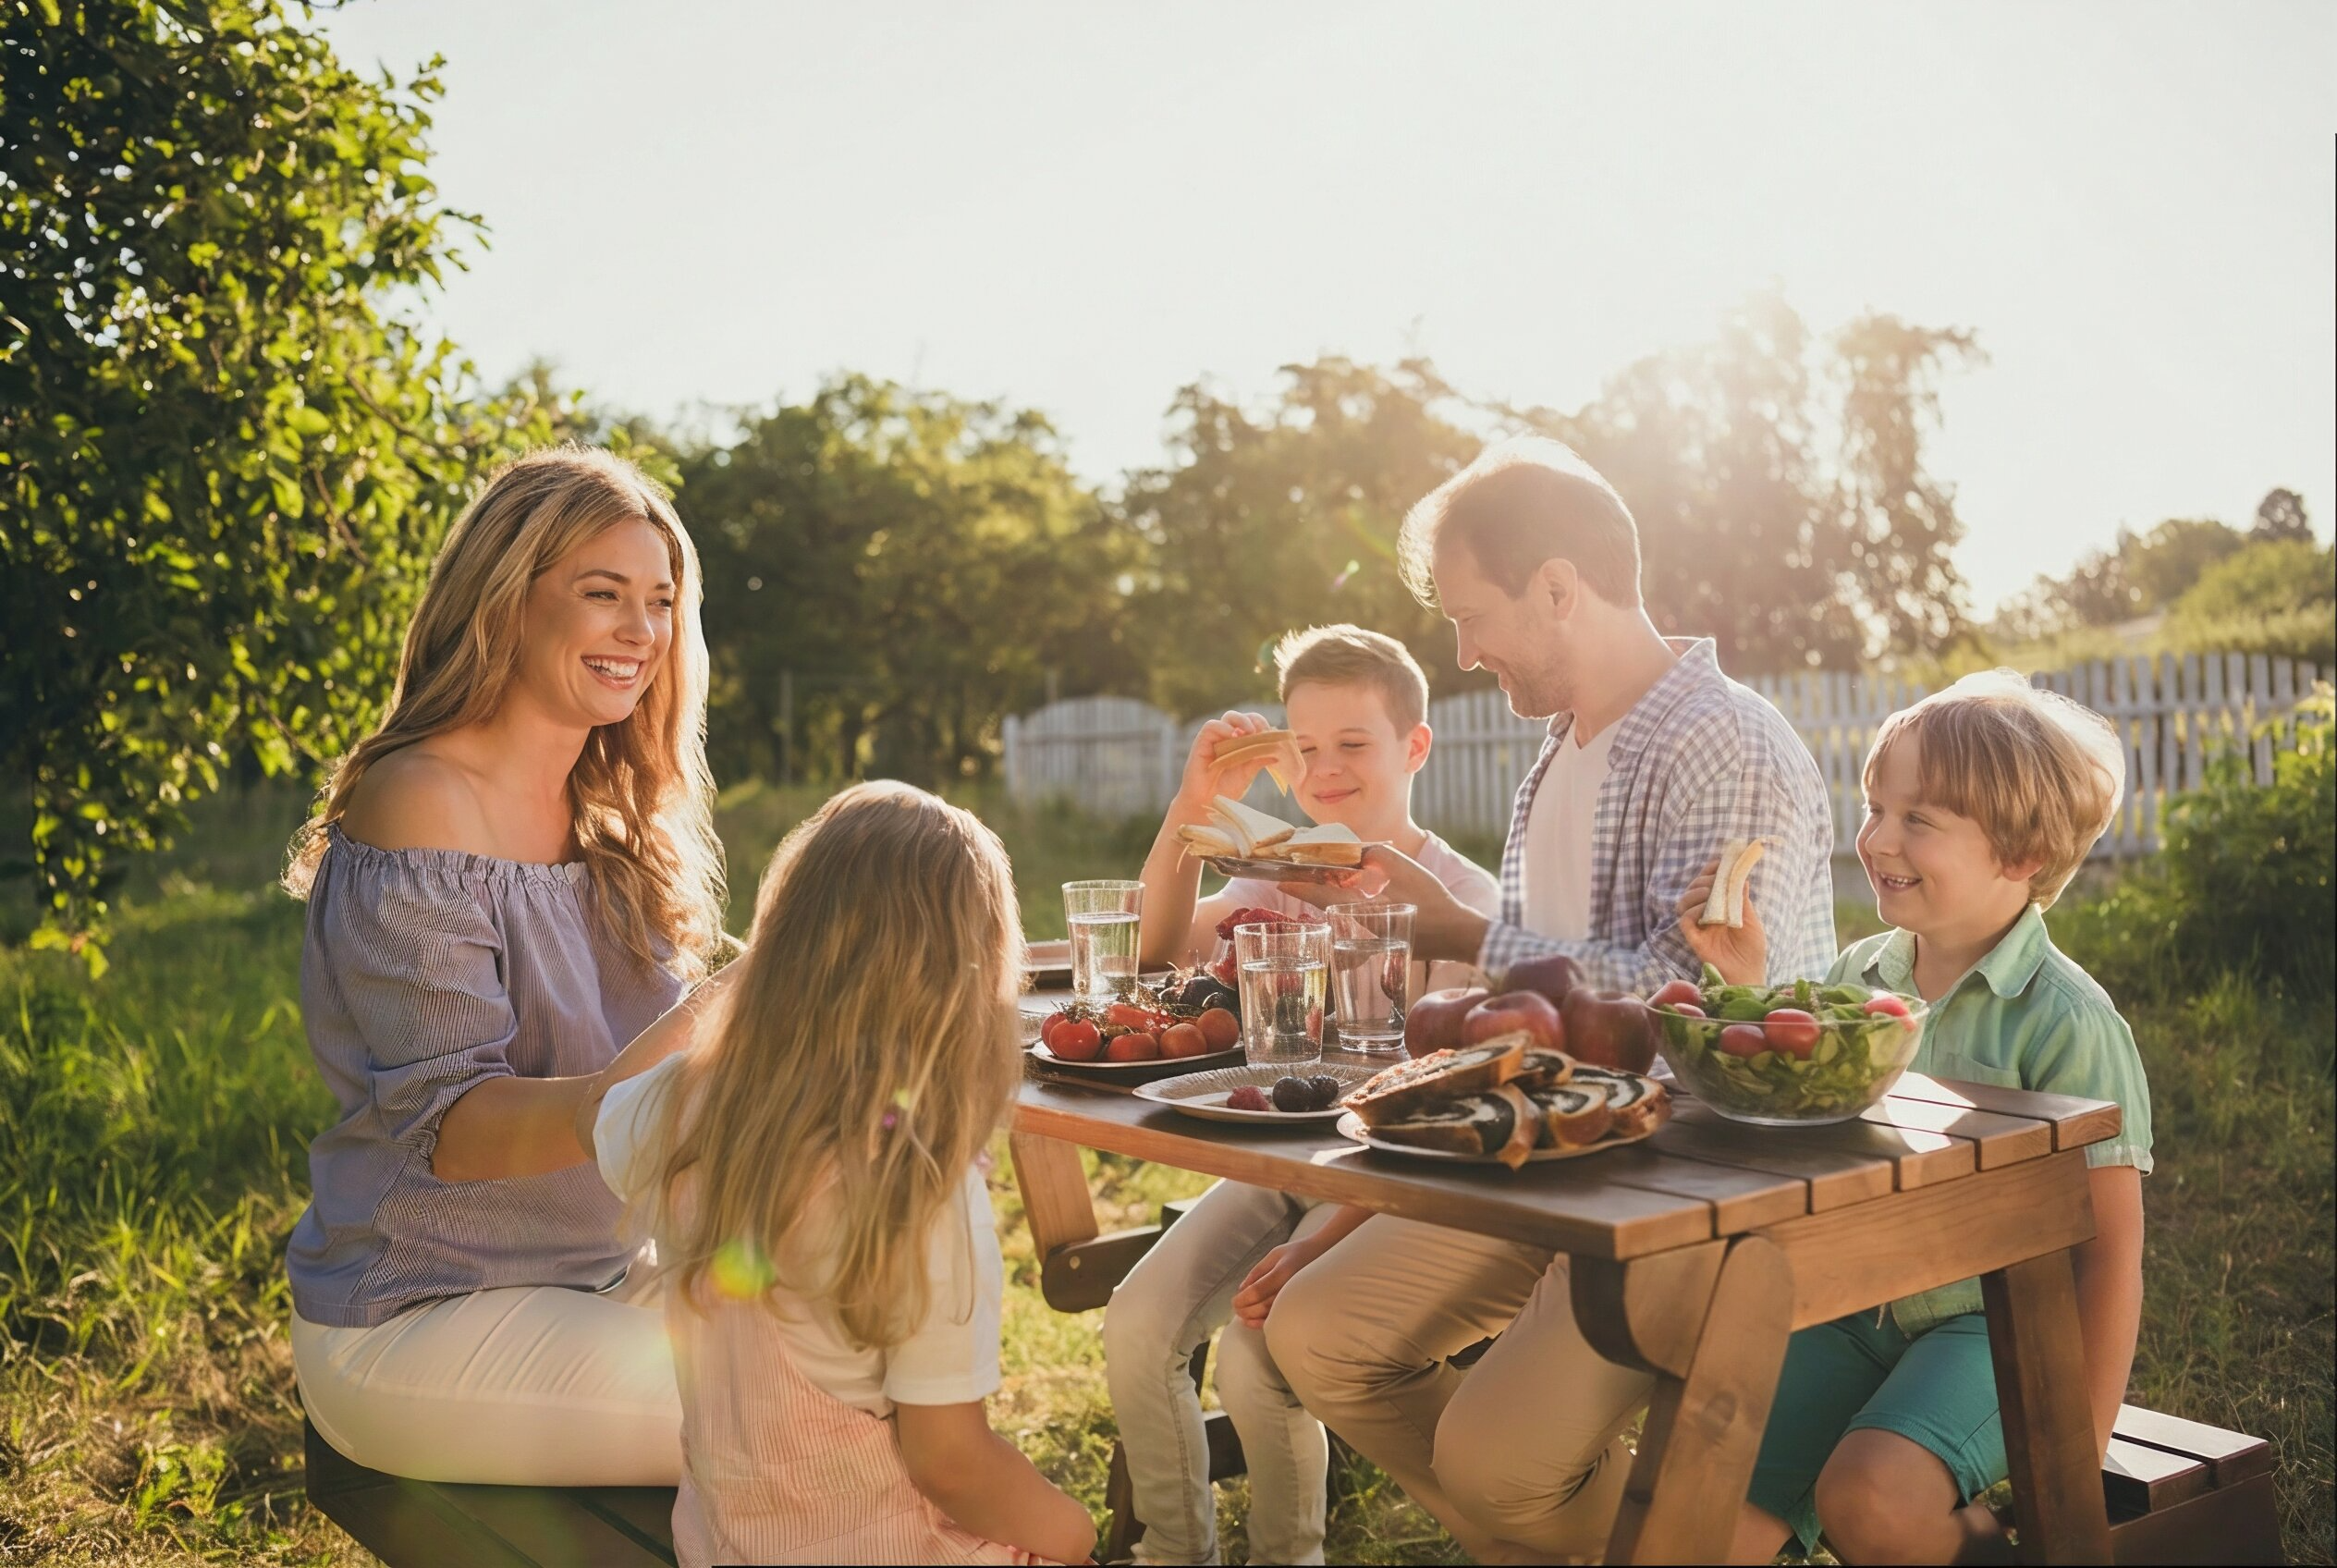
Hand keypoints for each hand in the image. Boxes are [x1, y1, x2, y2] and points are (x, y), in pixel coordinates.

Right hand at [1174, 711, 1275, 811]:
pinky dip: (1224, 728)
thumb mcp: (1246, 774)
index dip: (1263, 725)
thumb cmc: (1225, 789)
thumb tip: (1277, 754)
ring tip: (1250, 732)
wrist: (1206, 803)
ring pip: (1228, 717)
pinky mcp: (1202, 741)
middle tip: (1262, 731)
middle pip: (1242, 718)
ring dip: (1241, 721)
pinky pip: (1212, 726)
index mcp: (1241, 744)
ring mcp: (1215, 739)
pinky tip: (1234, 736)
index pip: (1253, 725)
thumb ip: (1258, 761)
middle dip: (1254, 720)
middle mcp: (1228, 738)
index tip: (1272, 734)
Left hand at [1231, 1235, 1330, 1328]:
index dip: (1243, 1299)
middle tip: (1235, 1308)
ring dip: (1252, 1318)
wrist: (1326, 1255)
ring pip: (1271, 1316)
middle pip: (1262, 1306)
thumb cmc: (1298, 1252)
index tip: (1234, 1301)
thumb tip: (1242, 1289)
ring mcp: (1297, 1298)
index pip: (1257, 1291)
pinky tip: (1254, 1322)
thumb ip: (1258, 1271)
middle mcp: (1290, 1288)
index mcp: (1283, 1273)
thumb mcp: (1275, 1254)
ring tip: (1242, 1316)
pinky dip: (1265, 1322)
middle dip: (1244, 1310)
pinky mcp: (1301, 1305)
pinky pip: (1281, 1319)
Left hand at [1279, 844, 1488, 963]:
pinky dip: (1348, 899)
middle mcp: (1362, 926)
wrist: (1458, 935)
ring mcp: (1372, 933)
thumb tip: (1356, 851)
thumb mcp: (1408, 872)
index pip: (1325, 897)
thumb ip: (1379, 857)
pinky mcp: (1382, 934)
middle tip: (1293, 874)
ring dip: (1328, 893)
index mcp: (1365, 913)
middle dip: (1311, 888)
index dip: (1302, 886)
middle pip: (1328, 903)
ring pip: (1340, 909)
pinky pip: (1356, 914)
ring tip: (1316, 876)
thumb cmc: (1435, 905)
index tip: (1280, 879)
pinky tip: (1348, 888)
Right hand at [1677, 855, 1766, 985]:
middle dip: (1703, 880)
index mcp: (1722, 907)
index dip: (1712, 871)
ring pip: (1684, 902)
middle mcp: (1708, 914)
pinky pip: (1684, 921)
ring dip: (1695, 893)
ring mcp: (1700, 926)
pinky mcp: (1694, 939)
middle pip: (1695, 889)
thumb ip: (1742, 900)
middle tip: (1715, 881)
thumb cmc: (1753, 949)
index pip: (1710, 883)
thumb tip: (1740, 876)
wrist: (1749, 974)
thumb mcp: (1751, 919)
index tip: (1720, 863)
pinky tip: (1704, 911)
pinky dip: (1691, 911)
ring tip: (1709, 893)